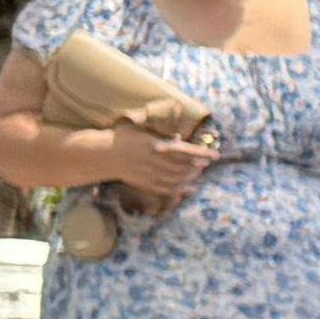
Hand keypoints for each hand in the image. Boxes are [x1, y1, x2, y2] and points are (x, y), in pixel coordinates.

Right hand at [94, 118, 214, 203]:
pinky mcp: (145, 183)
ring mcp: (150, 174)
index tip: (215, 155)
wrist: (104, 154)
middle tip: (207, 163)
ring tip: (199, 173)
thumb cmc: (123, 138)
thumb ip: (161, 134)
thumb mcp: (140, 129)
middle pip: (182, 166)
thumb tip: (179, 138)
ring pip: (176, 178)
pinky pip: (166, 189)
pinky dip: (180, 189)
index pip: (184, 150)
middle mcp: (154, 161)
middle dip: (197, 165)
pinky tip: (190, 187)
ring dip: (190, 177)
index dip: (201, 153)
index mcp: (155, 145)